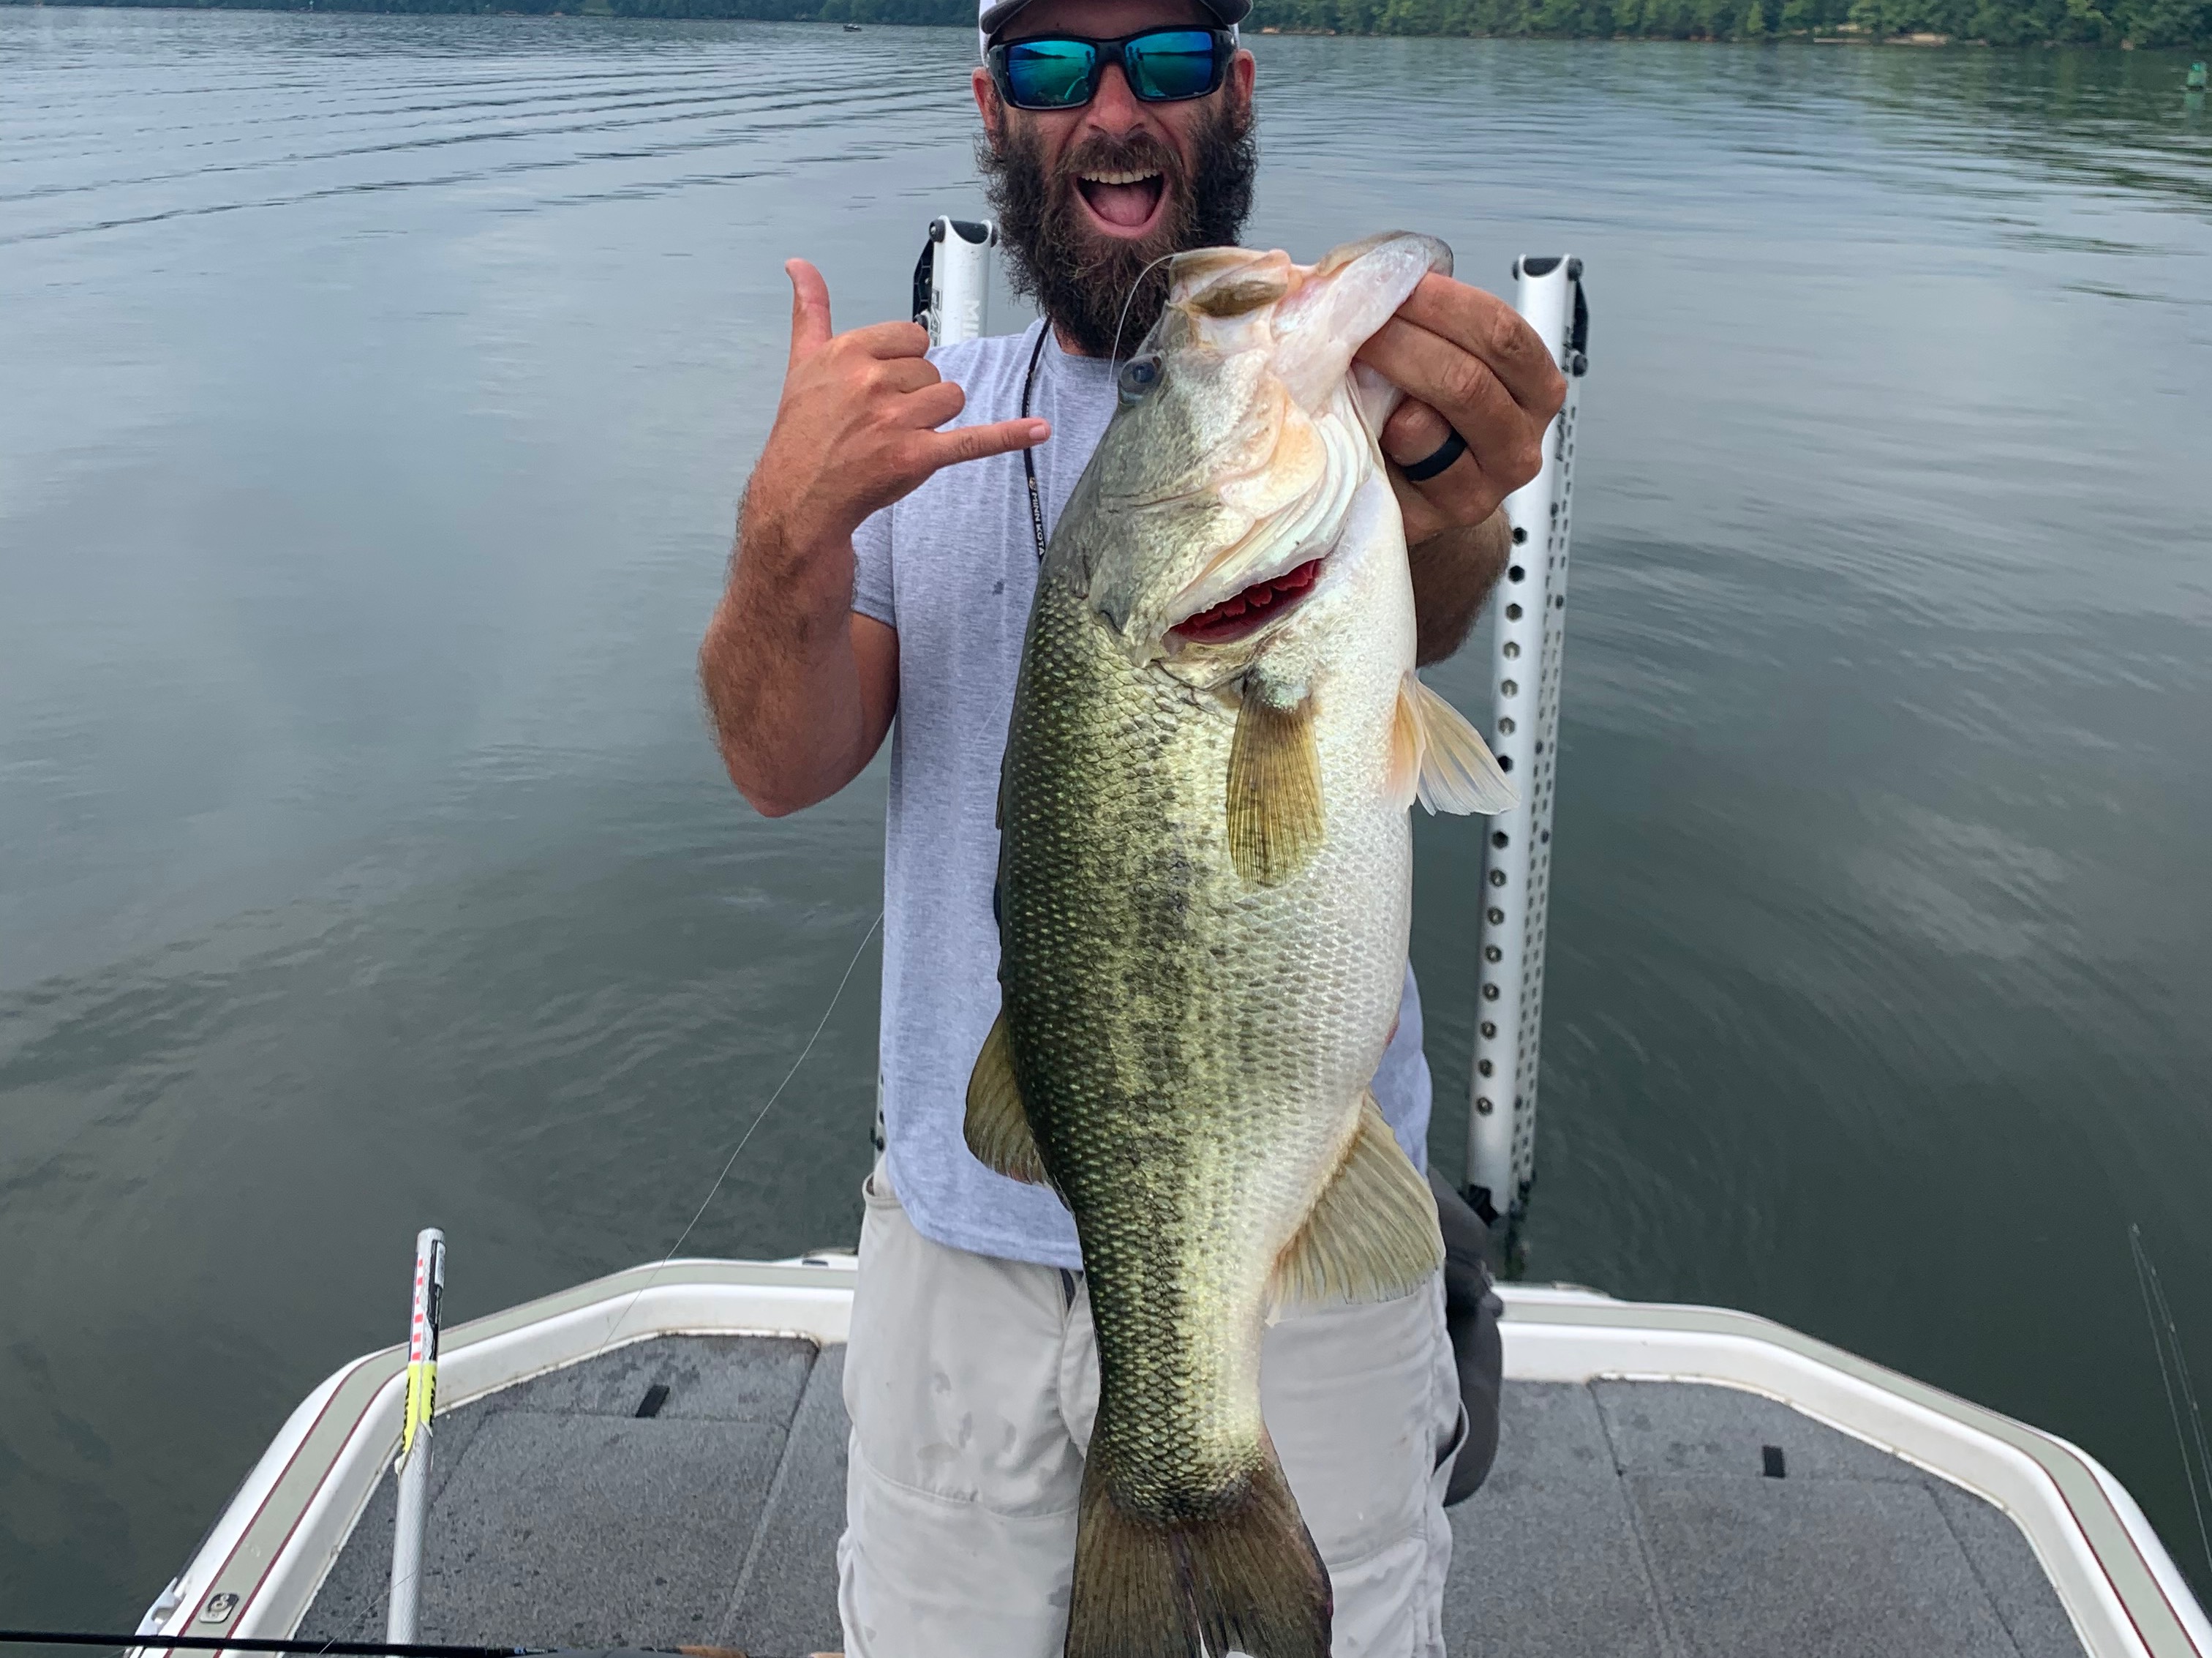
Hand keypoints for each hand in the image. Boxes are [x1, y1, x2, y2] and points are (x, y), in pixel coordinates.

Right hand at [743, 259, 1049, 559]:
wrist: (800, 495)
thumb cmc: (805, 432)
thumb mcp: (803, 363)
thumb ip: (811, 310)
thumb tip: (800, 266)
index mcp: (850, 352)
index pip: (913, 337)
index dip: (903, 362)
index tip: (879, 384)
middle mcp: (873, 382)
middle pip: (932, 370)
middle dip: (915, 394)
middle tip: (880, 420)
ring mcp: (897, 421)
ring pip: (950, 398)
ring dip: (933, 419)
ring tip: (897, 436)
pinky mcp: (917, 457)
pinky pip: (973, 440)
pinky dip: (1008, 436)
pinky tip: (1040, 430)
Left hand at [1354, 273, 1567, 547]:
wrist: (1413, 494)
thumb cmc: (1422, 413)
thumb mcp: (1437, 358)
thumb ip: (1419, 319)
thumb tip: (1356, 271)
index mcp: (1533, 386)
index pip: (1501, 332)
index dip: (1443, 301)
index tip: (1392, 282)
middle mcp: (1520, 439)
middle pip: (1468, 378)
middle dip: (1402, 340)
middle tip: (1354, 320)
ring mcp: (1484, 485)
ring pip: (1429, 427)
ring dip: (1382, 385)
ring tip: (1345, 360)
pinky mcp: (1439, 516)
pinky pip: (1400, 462)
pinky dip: (1369, 430)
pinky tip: (1351, 413)